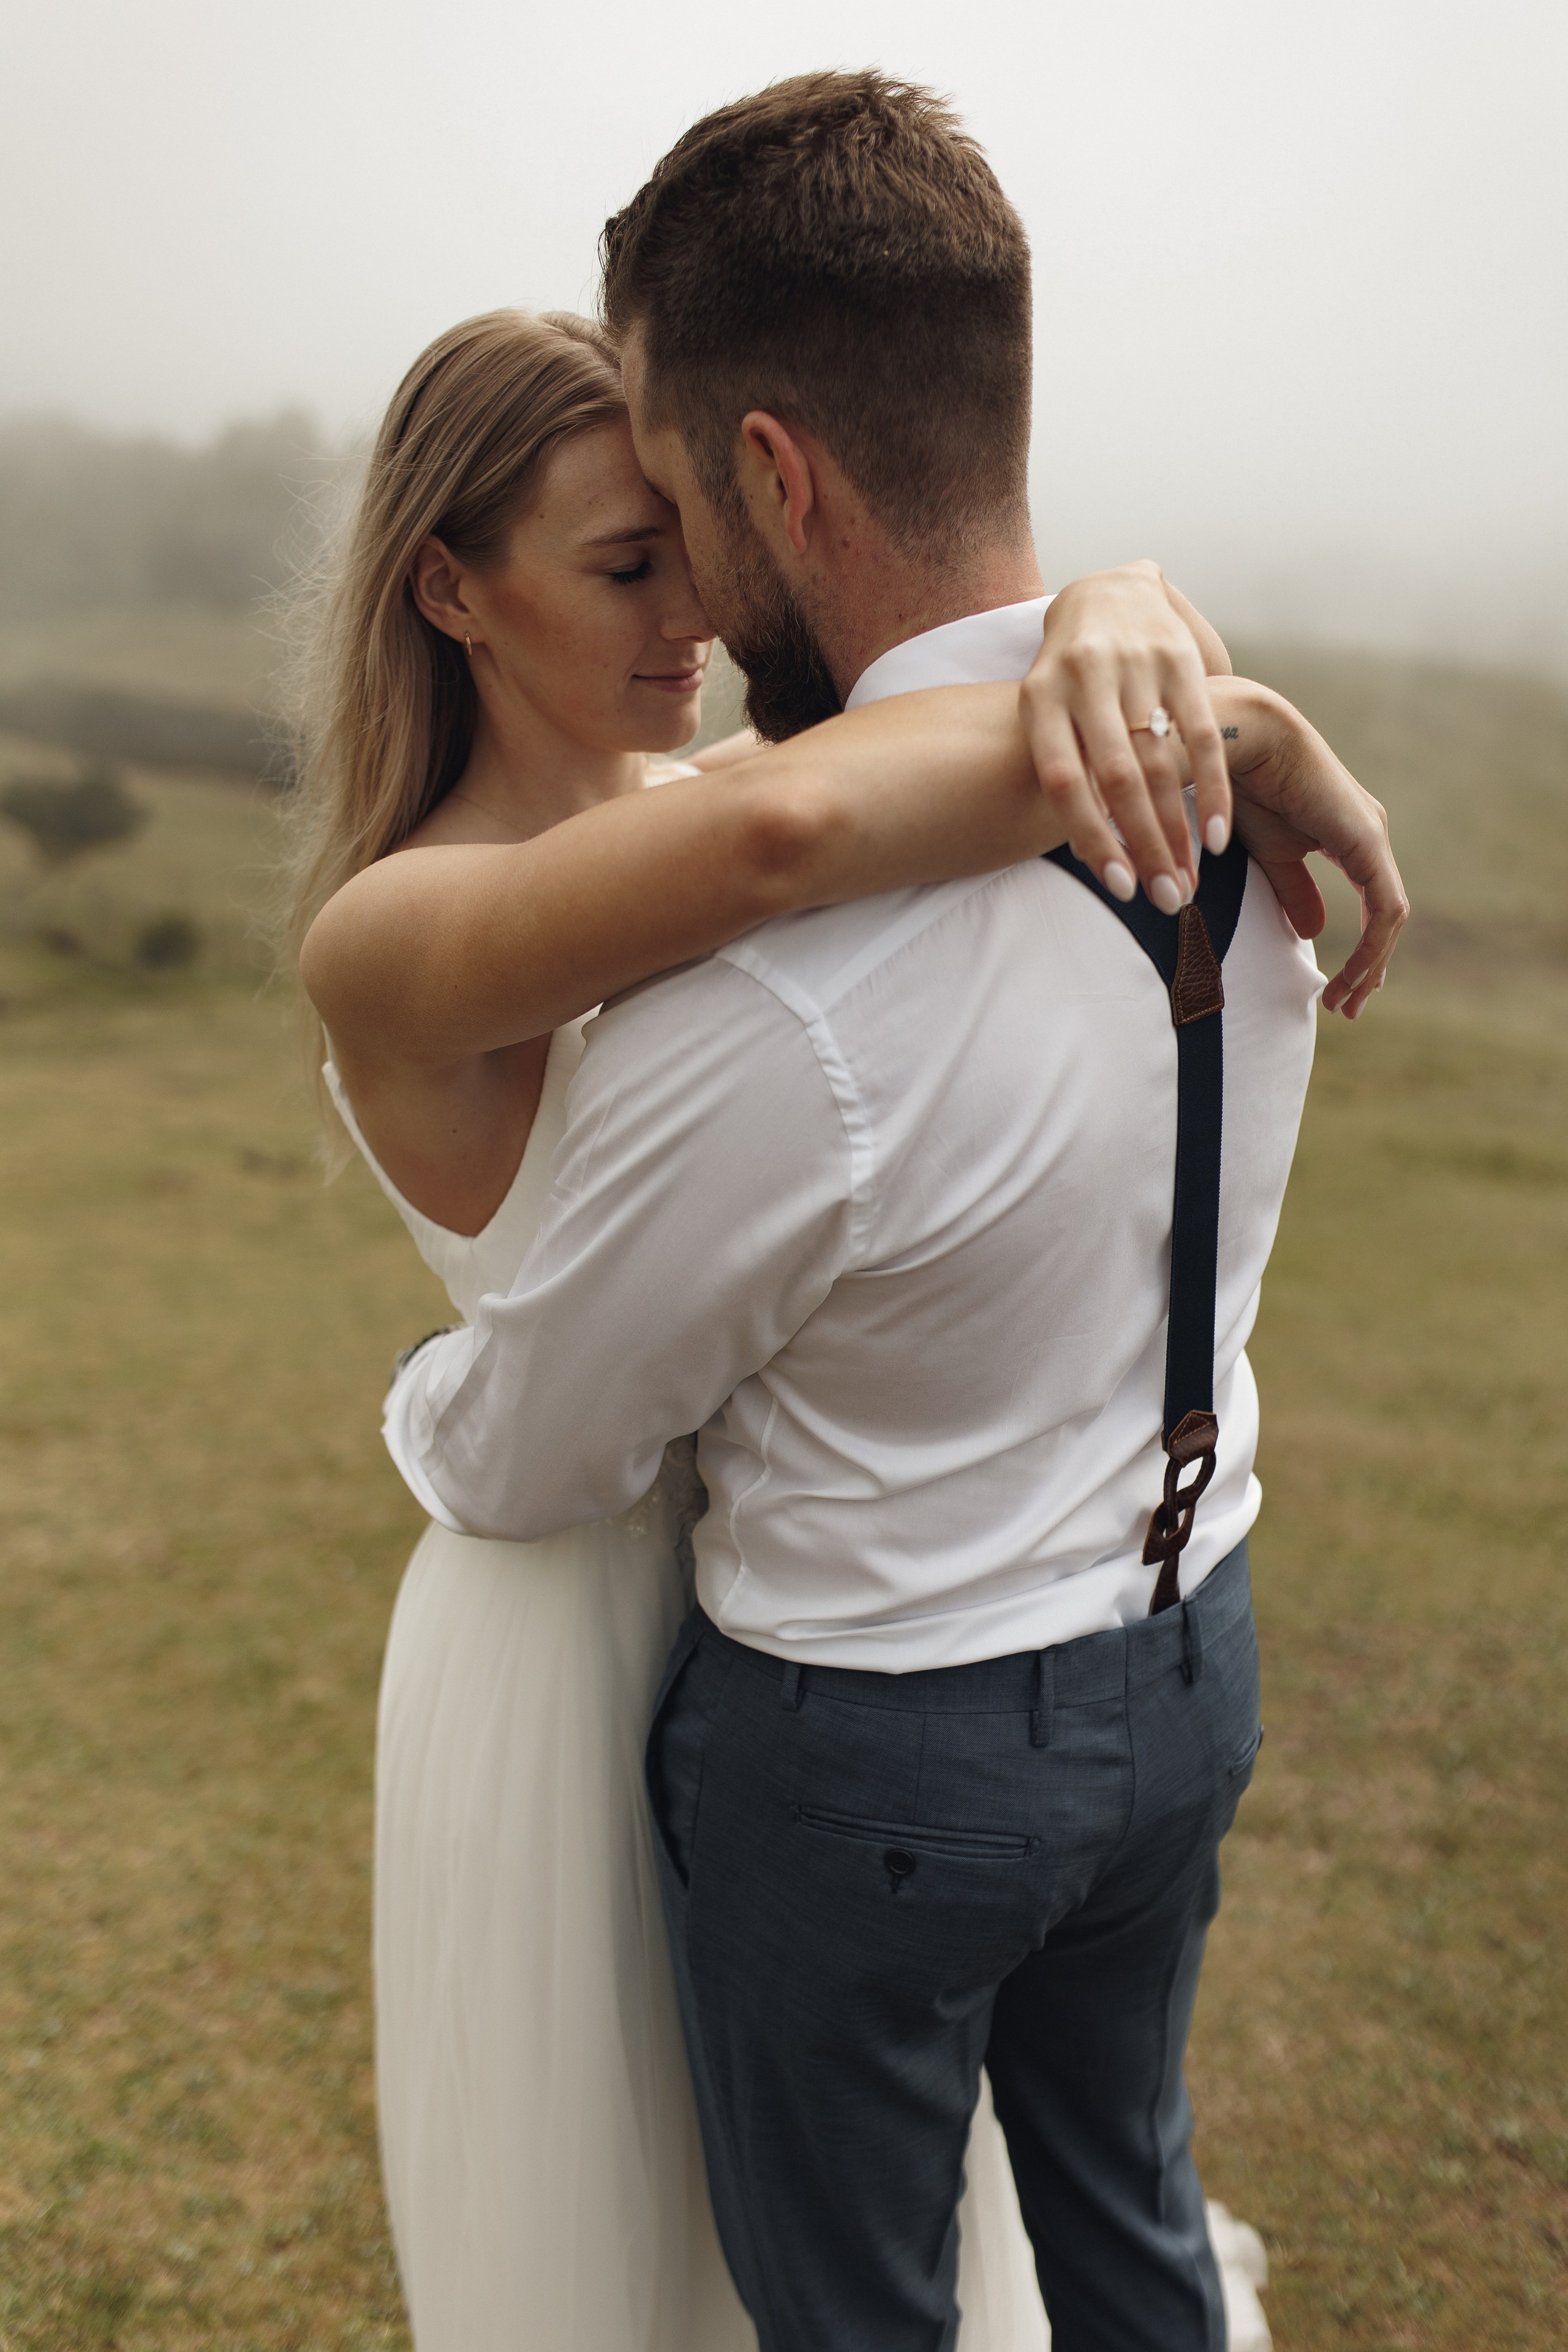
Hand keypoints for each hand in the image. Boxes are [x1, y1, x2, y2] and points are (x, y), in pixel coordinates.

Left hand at [1019, 559, 1231, 910]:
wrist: (1105, 591)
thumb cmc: (1068, 680)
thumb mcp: (1045, 714)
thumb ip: (1062, 769)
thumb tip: (1088, 853)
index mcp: (1039, 698)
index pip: (1063, 781)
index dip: (1091, 838)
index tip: (1119, 888)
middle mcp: (1085, 679)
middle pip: (1117, 780)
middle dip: (1145, 846)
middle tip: (1167, 901)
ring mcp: (1134, 665)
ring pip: (1161, 763)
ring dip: (1177, 831)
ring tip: (1188, 881)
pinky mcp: (1179, 659)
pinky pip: (1202, 736)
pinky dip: (1213, 791)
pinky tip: (1217, 838)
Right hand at [1217, 679, 1407, 1017]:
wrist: (1236, 742)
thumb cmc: (1240, 790)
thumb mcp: (1268, 855)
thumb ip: (1293, 892)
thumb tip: (1312, 932)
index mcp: (1350, 837)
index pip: (1371, 905)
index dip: (1361, 953)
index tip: (1337, 992)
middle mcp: (1369, 835)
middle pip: (1385, 917)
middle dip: (1370, 969)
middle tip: (1346, 1009)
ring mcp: (1371, 836)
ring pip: (1389, 918)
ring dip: (1371, 965)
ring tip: (1345, 1001)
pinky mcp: (1366, 841)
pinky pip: (1384, 909)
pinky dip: (1370, 948)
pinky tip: (1349, 975)